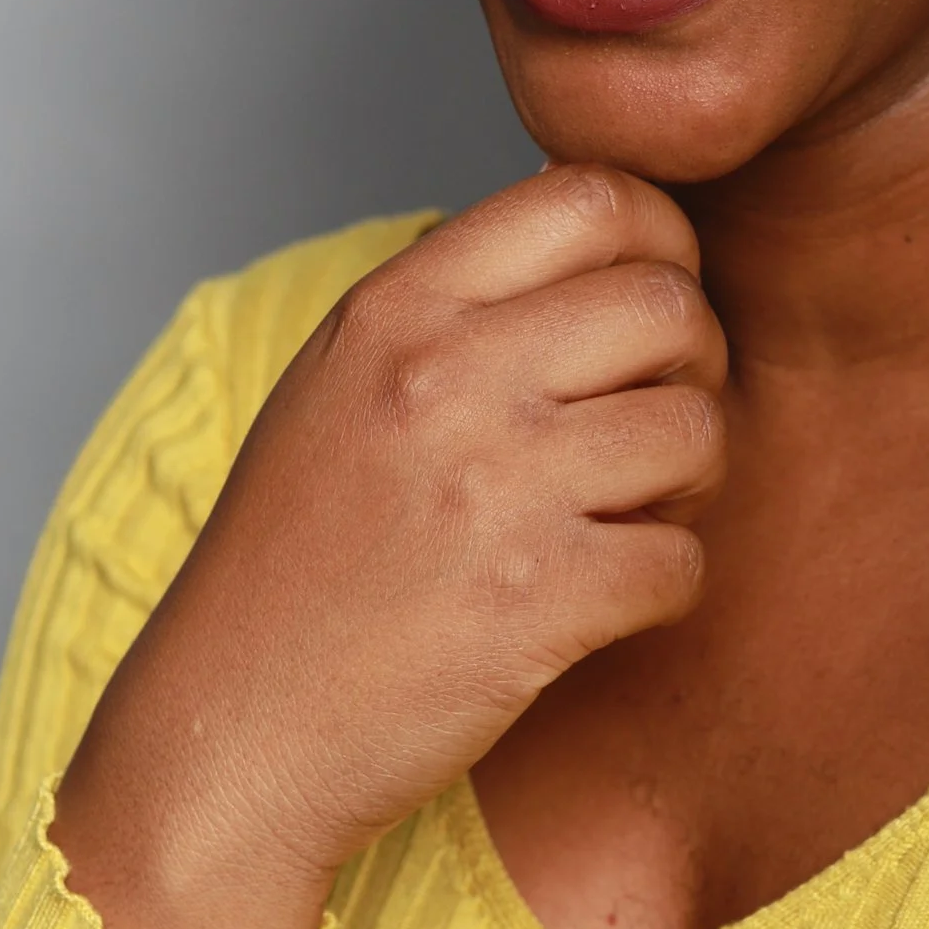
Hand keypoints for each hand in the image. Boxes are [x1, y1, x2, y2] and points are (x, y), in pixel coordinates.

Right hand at [53, 165, 726, 928]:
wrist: (231, 733)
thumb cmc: (295, 564)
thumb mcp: (341, 386)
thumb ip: (457, 304)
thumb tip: (603, 231)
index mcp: (395, 308)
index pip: (593, 195)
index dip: (659, 244)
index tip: (650, 305)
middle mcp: (443, 378)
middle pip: (670, 304)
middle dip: (692, 367)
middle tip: (650, 426)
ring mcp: (491, 488)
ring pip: (697, 429)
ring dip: (689, 482)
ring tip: (625, 514)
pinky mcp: (534, 602)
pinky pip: (683, 560)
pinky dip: (664, 586)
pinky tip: (601, 599)